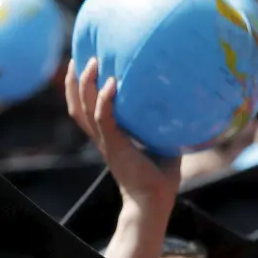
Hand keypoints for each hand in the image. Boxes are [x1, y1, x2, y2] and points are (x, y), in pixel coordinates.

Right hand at [65, 57, 180, 209]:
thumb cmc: (161, 175)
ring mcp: (106, 142)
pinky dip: (105, 100)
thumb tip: (184, 100)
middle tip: (79, 55)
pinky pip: (104, 119)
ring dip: (85, 84)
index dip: (80, 88)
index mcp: (109, 136)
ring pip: (84, 109)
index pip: (86, 109)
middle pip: (76, 106)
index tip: (83, 63)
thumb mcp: (161, 141)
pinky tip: (112, 83)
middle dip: (73, 82)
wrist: (155, 202)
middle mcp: (103, 138)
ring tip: (93, 62)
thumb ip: (164, 122)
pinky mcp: (115, 147)